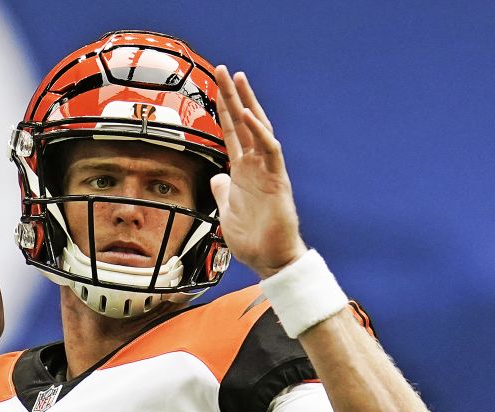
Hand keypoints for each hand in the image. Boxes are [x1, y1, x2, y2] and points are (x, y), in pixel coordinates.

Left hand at [210, 66, 307, 278]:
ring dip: (248, 103)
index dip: (223, 110)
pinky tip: (248, 116)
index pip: (232, 133)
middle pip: (244, 123)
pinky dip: (259, 133)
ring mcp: (268, 171)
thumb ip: (223, 191)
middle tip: (225, 69)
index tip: (216, 87)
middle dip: (234, 96)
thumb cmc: (254, 239)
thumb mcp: (228, 211)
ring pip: (259, 129)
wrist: (271, 260)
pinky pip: (270, 151)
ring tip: (239, 79)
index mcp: (243, 171)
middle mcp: (256, 166)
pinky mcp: (278, 181)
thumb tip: (218, 177)